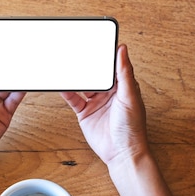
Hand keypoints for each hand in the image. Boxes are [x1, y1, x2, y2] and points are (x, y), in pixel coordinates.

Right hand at [61, 44, 148, 165]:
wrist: (121, 153)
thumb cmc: (132, 127)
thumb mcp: (129, 95)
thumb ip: (124, 72)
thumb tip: (123, 49)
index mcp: (123, 87)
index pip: (112, 66)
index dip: (105, 55)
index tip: (96, 42)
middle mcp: (109, 93)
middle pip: (95, 74)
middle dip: (87, 64)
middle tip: (77, 51)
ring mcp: (96, 103)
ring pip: (83, 85)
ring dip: (76, 77)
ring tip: (66, 65)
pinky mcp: (85, 113)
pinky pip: (74, 99)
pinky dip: (67, 92)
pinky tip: (62, 85)